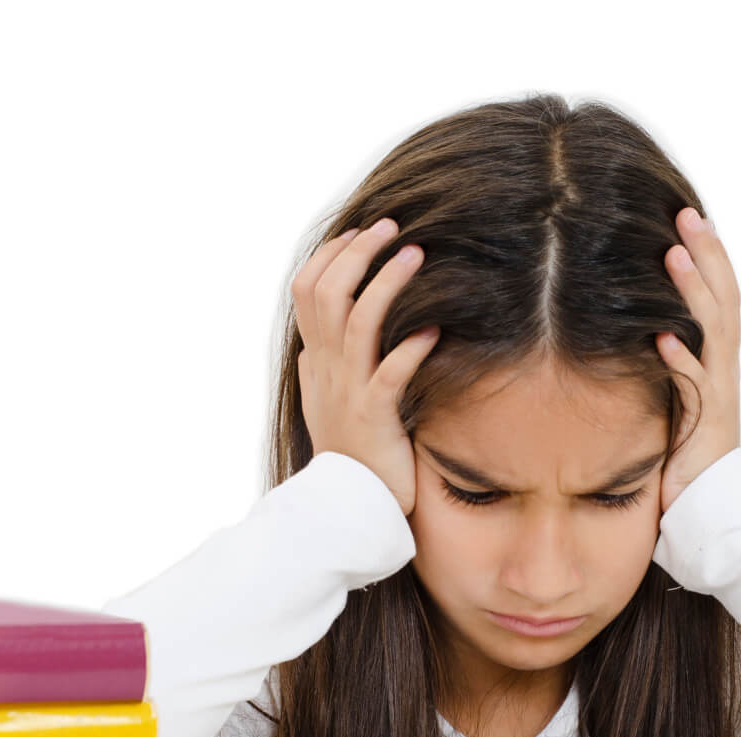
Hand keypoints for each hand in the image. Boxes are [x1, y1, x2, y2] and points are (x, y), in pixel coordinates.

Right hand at [295, 216, 439, 515]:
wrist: (349, 506)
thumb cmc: (351, 453)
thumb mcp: (328, 399)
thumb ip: (326, 363)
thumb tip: (325, 332)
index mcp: (315, 360)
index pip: (306, 290)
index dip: (331, 255)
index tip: (360, 231)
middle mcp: (326, 370)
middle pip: (328, 293)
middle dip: (358, 253)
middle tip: (391, 227)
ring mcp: (347, 393)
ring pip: (358, 323)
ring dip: (387, 284)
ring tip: (416, 254)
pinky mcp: (374, 419)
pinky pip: (390, 376)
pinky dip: (411, 348)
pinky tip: (434, 329)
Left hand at [654, 206, 740, 514]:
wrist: (709, 506)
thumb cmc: (683, 451)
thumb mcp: (673, 393)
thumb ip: (664, 359)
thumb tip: (633, 322)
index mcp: (719, 358)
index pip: (722, 294)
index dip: (710, 255)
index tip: (689, 216)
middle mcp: (725, 369)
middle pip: (724, 299)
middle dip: (707, 255)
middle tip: (687, 214)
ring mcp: (719, 394)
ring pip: (713, 333)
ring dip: (693, 293)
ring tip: (673, 255)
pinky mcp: (706, 425)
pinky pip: (695, 388)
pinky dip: (680, 361)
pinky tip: (662, 338)